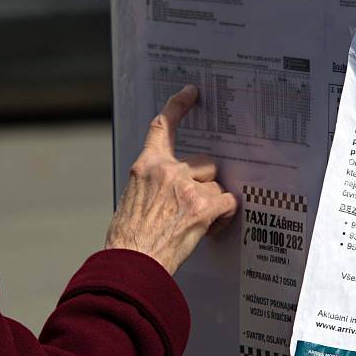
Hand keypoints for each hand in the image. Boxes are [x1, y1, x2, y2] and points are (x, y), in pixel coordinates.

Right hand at [105, 85, 237, 274]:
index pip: (162, 127)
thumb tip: (171, 185)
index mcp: (146, 165)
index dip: (178, 107)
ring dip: (211, 202)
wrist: (131, 262)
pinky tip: (212, 227)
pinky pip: (227, 202)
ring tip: (195, 223)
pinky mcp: (202, 206)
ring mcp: (186, 186)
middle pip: (203, 163)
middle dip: (202, 183)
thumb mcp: (132, 197)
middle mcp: (166, 170)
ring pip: (215, 185)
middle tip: (189, 207)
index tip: (190, 93)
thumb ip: (153, 181)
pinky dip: (224, 216)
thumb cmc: (129, 237)